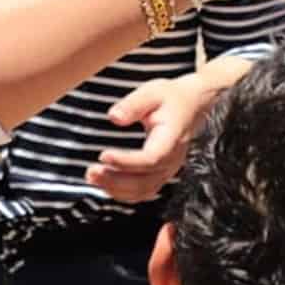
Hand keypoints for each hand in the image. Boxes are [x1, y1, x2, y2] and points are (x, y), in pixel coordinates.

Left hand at [87, 68, 236, 202]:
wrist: (194, 105)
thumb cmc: (172, 98)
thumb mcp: (152, 92)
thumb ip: (133, 104)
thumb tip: (113, 117)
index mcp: (171, 139)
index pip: (150, 159)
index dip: (126, 162)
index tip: (103, 155)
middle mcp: (172, 160)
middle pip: (145, 181)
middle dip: (115, 180)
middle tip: (91, 171)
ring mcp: (168, 170)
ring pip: (143, 190)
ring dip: (116, 189)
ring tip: (92, 178)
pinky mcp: (161, 173)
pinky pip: (143, 191)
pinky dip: (123, 193)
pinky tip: (105, 184)